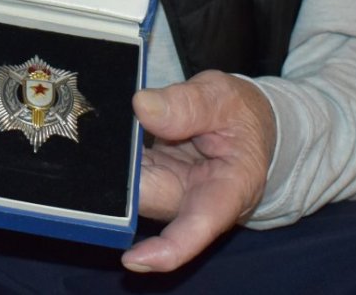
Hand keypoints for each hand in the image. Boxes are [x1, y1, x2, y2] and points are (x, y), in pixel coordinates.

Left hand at [122, 70, 275, 273]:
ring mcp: (169, 191)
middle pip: (151, 199)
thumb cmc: (241, 114)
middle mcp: (194, 200)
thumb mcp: (223, 98)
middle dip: (124, 175)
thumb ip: (188, 104)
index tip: (132, 258)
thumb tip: (142, 106)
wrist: (246, 121)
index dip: (167, 248)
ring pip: (133, 185)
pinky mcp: (152, 178)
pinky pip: (128, 171)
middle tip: (109, 133)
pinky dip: (116, 152)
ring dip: (118, 161)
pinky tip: (111, 128)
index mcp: (228, 188)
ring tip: (113, 124)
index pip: (199, 226)